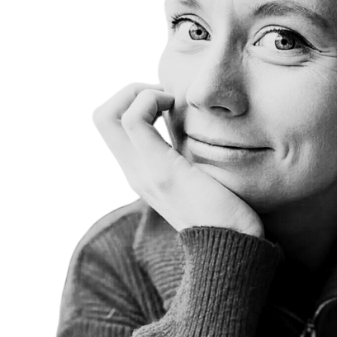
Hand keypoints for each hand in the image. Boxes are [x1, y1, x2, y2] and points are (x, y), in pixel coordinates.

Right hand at [91, 81, 263, 237]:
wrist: (236, 246)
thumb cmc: (230, 214)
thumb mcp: (203, 178)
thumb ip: (192, 158)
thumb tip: (197, 132)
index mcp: (144, 174)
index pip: (111, 129)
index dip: (132, 102)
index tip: (167, 100)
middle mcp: (135, 173)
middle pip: (100, 118)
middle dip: (129, 90)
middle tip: (164, 93)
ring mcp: (144, 172)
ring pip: (106, 114)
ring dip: (137, 91)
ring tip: (168, 98)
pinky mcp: (161, 169)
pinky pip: (133, 120)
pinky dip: (149, 99)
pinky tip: (174, 105)